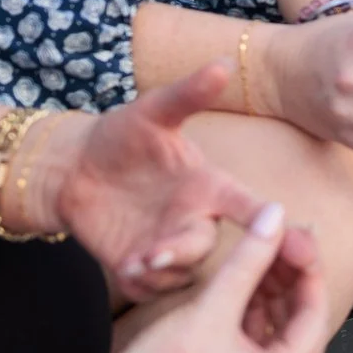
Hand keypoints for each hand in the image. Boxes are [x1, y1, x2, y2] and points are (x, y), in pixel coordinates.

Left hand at [27, 64, 279, 303]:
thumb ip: (189, 94)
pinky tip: (124, 268)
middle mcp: (193, 218)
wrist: (75, 167)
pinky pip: (149, 290)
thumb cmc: (121, 134)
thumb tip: (223, 61)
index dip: (264, 218)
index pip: (245, 204)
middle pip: (207, 247)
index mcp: (206, 185)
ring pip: (180, 273)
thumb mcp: (152, 111)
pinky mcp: (139, 266)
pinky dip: (140, 284)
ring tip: (135, 261)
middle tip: (156, 253)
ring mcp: (166, 245)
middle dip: (186, 252)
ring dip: (160, 271)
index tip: (278, 226)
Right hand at [105, 201, 330, 352]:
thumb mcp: (213, 305)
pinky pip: (260, 350)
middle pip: (300, 325)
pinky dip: (254, 318)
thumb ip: (250, 257)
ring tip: (260, 259)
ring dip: (271, 297)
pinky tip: (243, 290)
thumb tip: (276, 217)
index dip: (307, 268)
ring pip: (279, 335)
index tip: (298, 236)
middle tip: (280, 243)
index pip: (314, 312)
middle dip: (289, 281)